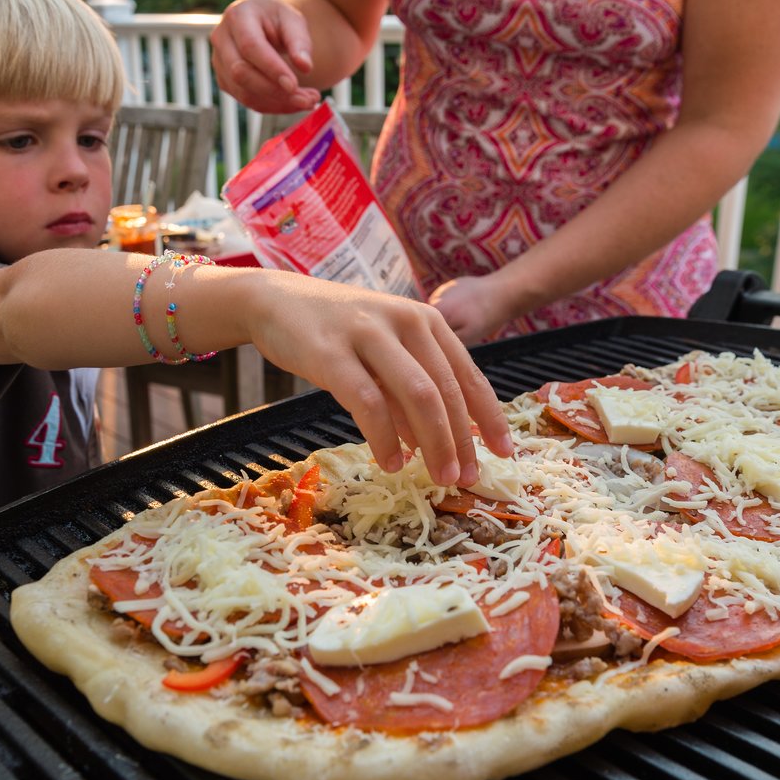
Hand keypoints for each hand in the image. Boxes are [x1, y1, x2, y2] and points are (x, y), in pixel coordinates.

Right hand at [211, 0, 321, 112]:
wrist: (262, 23)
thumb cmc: (278, 19)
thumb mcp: (293, 21)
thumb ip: (300, 42)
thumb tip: (305, 67)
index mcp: (238, 16)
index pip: (250, 46)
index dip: (271, 68)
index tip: (294, 85)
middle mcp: (222, 39)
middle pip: (241, 72)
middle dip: (275, 91)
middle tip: (309, 99)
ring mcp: (220, 62)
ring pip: (244, 92)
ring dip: (278, 103)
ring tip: (307, 101)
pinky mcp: (225, 80)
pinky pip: (247, 100)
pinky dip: (273, 106)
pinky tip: (294, 102)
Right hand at [244, 273, 512, 488]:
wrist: (274, 301)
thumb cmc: (335, 330)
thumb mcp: (382, 351)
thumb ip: (406, 392)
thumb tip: (429, 445)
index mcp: (425, 320)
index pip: (468, 375)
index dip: (490, 417)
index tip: (505, 453)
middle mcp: (404, 321)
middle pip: (446, 390)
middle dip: (462, 440)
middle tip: (466, 478)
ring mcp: (368, 334)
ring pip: (417, 395)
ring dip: (434, 442)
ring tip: (439, 477)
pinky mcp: (331, 353)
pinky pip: (368, 402)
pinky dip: (385, 438)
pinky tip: (391, 462)